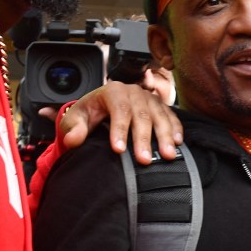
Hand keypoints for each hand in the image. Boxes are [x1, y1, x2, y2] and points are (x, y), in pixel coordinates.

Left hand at [58, 81, 182, 162]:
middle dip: (143, 138)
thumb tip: (73, 140)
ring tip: (167, 155)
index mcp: (113, 91)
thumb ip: (73, 128)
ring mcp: (149, 98)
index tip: (119, 149)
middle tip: (144, 160)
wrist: (101, 109)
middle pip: (141, 114)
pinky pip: (171, 116)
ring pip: (160, 115)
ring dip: (165, 136)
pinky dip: (175, 129)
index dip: (120, 129)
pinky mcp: (160, 107)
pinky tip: (178, 143)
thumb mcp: (75, 119)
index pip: (118, 109)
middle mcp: (134, 91)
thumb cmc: (89, 114)